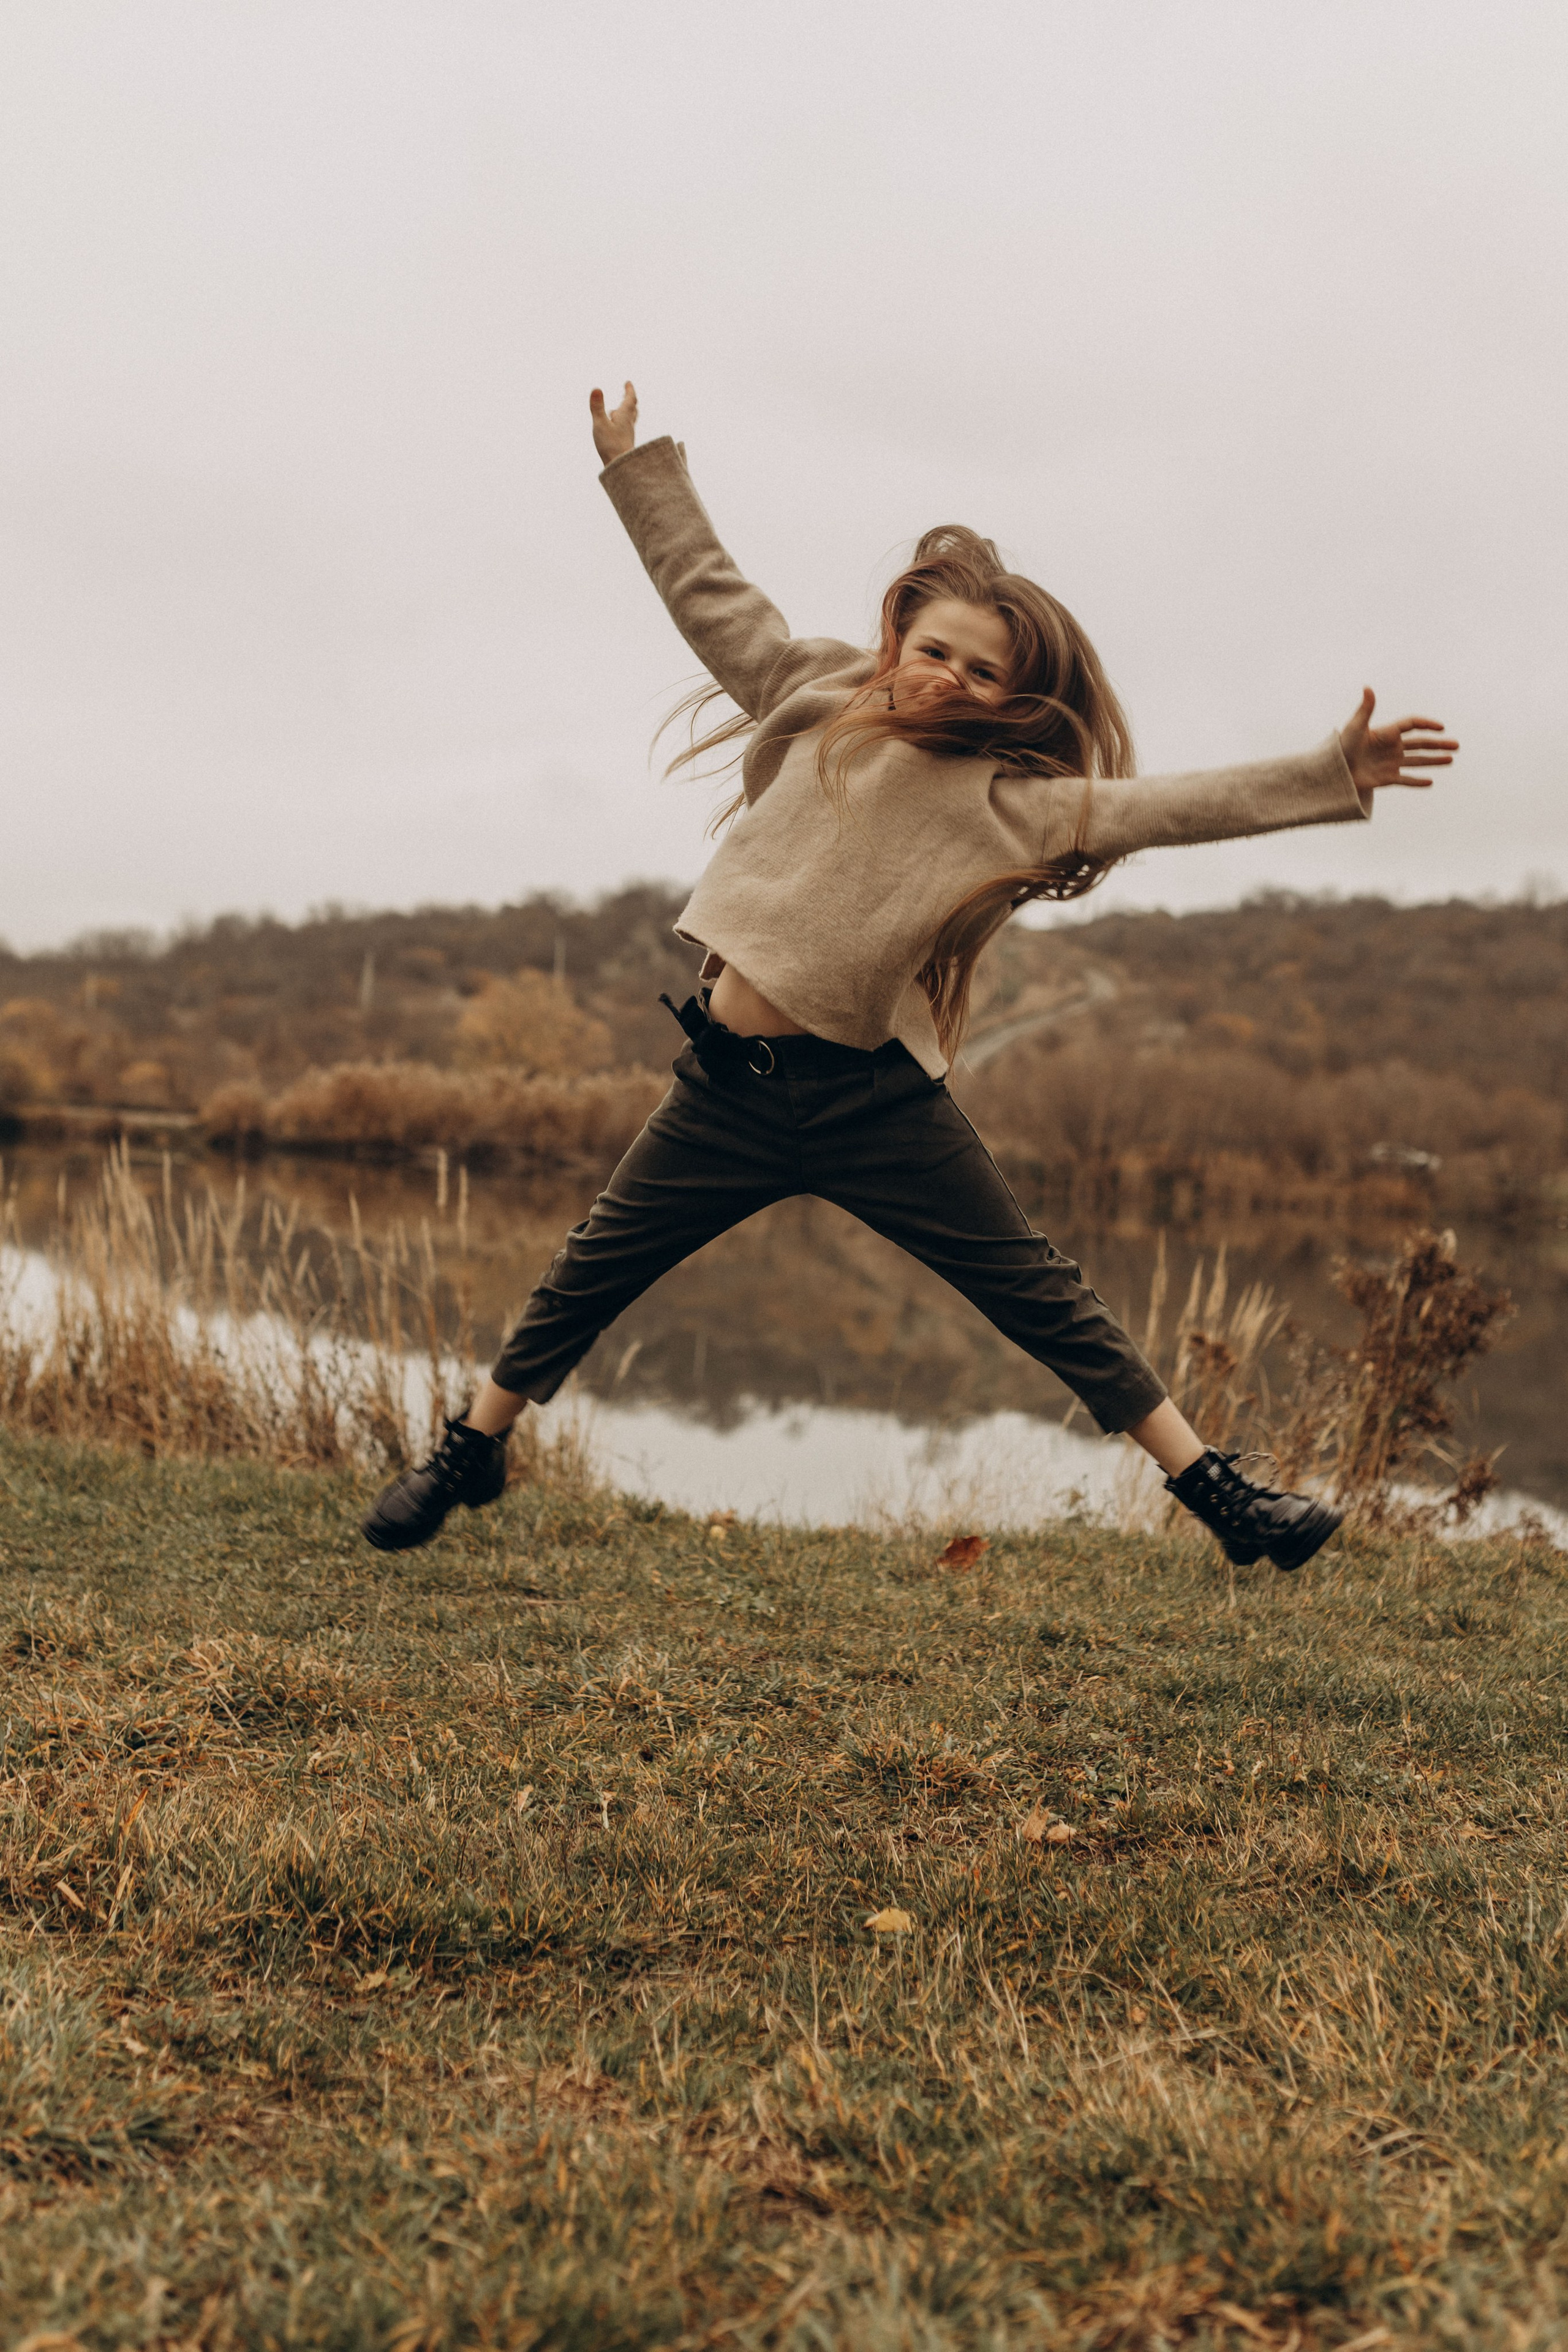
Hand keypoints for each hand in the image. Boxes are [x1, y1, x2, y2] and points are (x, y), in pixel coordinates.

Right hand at [589, 379, 637, 466]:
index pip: (629, 400)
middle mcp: (628, 425)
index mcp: (624, 417)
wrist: (623, 468)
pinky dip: (620, 425)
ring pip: (629, 421)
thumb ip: (597, 407)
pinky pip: (624, 431)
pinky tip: (614, 430)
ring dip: (625, 413)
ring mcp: (627, 436)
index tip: (628, 383)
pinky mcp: (624, 445)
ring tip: (618, 410)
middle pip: (632, 410)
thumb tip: (596, 388)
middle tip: (629, 393)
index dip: (629, 390)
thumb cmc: (611, 446)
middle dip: (630, 400)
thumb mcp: (600, 424)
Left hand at [1340, 688, 1456, 793]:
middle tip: (1456, 745)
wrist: (1333, 771)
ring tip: (1451, 760)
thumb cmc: (1341, 746)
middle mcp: (1392, 747)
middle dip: (1438, 744)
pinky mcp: (1386, 779)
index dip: (1427, 724)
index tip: (1441, 727)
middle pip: (1420, 744)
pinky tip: (1430, 782)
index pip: (1412, 725)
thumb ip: (1365, 708)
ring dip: (1434, 761)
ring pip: (1417, 761)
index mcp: (1387, 733)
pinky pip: (1406, 780)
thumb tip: (1367, 687)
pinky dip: (1417, 782)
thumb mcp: (1355, 727)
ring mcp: (1391, 763)